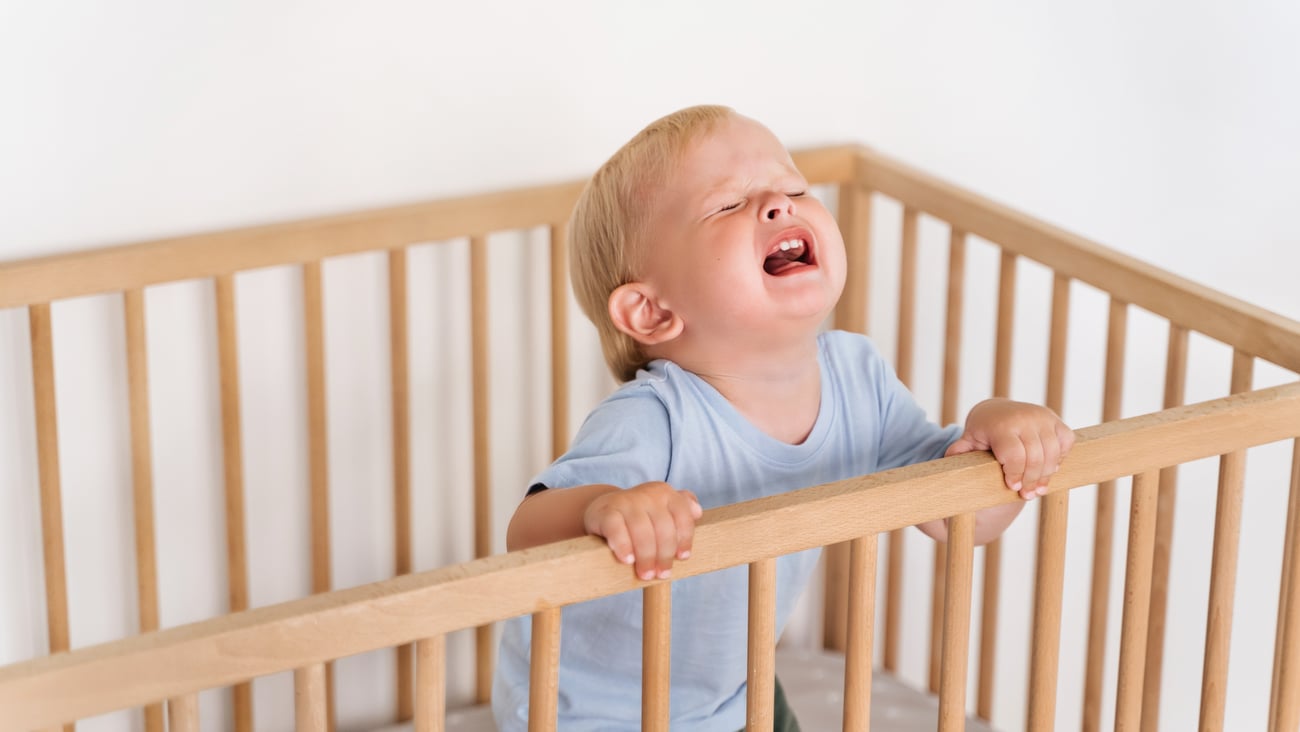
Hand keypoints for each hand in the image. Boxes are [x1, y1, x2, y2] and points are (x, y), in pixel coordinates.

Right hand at [583, 482, 702, 580]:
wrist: (603, 510)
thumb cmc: (639, 517)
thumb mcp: (661, 511)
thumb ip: (682, 511)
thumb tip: (698, 512)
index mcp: (665, 493)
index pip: (683, 516)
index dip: (684, 539)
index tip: (682, 558)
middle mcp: (647, 493)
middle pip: (663, 528)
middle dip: (664, 555)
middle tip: (661, 574)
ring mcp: (625, 501)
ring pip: (642, 531)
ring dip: (646, 556)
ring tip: (645, 574)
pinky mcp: (605, 511)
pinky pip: (617, 530)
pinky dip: (623, 546)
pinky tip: (627, 560)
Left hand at [946, 398, 1074, 499]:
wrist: (997, 411)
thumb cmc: (982, 432)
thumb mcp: (968, 441)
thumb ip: (959, 452)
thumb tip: (949, 460)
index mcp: (1001, 424)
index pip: (1014, 454)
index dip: (1015, 474)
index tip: (1012, 486)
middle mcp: (1024, 417)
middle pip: (1035, 457)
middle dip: (1031, 480)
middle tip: (1026, 494)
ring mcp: (1042, 417)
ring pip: (1052, 452)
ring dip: (1046, 474)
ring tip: (1038, 488)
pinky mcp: (1055, 420)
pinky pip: (1066, 442)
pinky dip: (1060, 457)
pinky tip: (1048, 468)